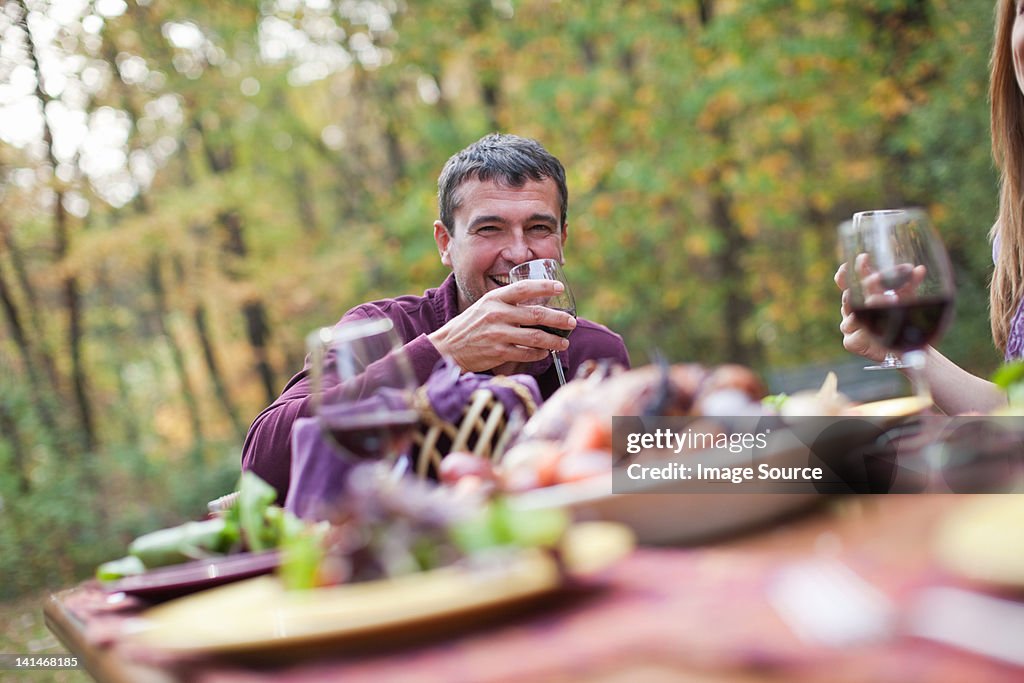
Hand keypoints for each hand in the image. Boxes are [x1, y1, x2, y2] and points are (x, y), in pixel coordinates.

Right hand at [428, 280, 576, 372]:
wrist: (449, 347)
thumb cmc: (471, 325)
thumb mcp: (485, 306)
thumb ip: (507, 303)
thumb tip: (537, 303)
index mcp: (494, 298)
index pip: (524, 288)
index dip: (544, 286)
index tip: (559, 288)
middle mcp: (497, 314)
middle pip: (536, 314)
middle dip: (559, 319)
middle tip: (571, 322)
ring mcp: (498, 334)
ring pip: (535, 337)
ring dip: (554, 341)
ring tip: (564, 342)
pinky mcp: (498, 352)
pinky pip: (526, 353)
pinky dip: (539, 354)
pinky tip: (544, 353)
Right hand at [834, 259, 924, 362]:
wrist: (904, 350)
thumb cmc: (900, 320)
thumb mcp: (906, 300)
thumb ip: (910, 285)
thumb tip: (919, 269)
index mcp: (857, 296)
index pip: (844, 280)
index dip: (847, 271)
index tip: (861, 259)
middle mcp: (850, 309)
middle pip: (849, 295)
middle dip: (866, 285)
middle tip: (879, 277)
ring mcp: (848, 326)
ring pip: (852, 315)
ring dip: (870, 307)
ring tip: (890, 301)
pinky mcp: (851, 343)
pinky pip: (856, 335)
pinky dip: (867, 332)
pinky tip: (876, 332)